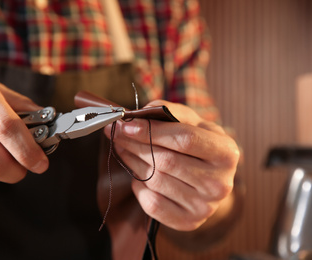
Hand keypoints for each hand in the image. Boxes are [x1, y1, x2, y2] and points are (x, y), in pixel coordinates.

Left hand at [104, 100, 239, 230]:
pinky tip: (138, 174)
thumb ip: (168, 112)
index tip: (126, 124)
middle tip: (116, 133)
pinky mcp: (188, 222)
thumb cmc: (198, 146)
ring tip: (123, 148)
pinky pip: (152, 203)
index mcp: (226, 153)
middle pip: (166, 161)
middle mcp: (220, 184)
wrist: (210, 180)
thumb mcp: (192, 122)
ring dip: (132, 161)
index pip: (184, 139)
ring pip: (155, 180)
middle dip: (135, 144)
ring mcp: (204, 207)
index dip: (151, 131)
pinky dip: (139, 186)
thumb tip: (137, 116)